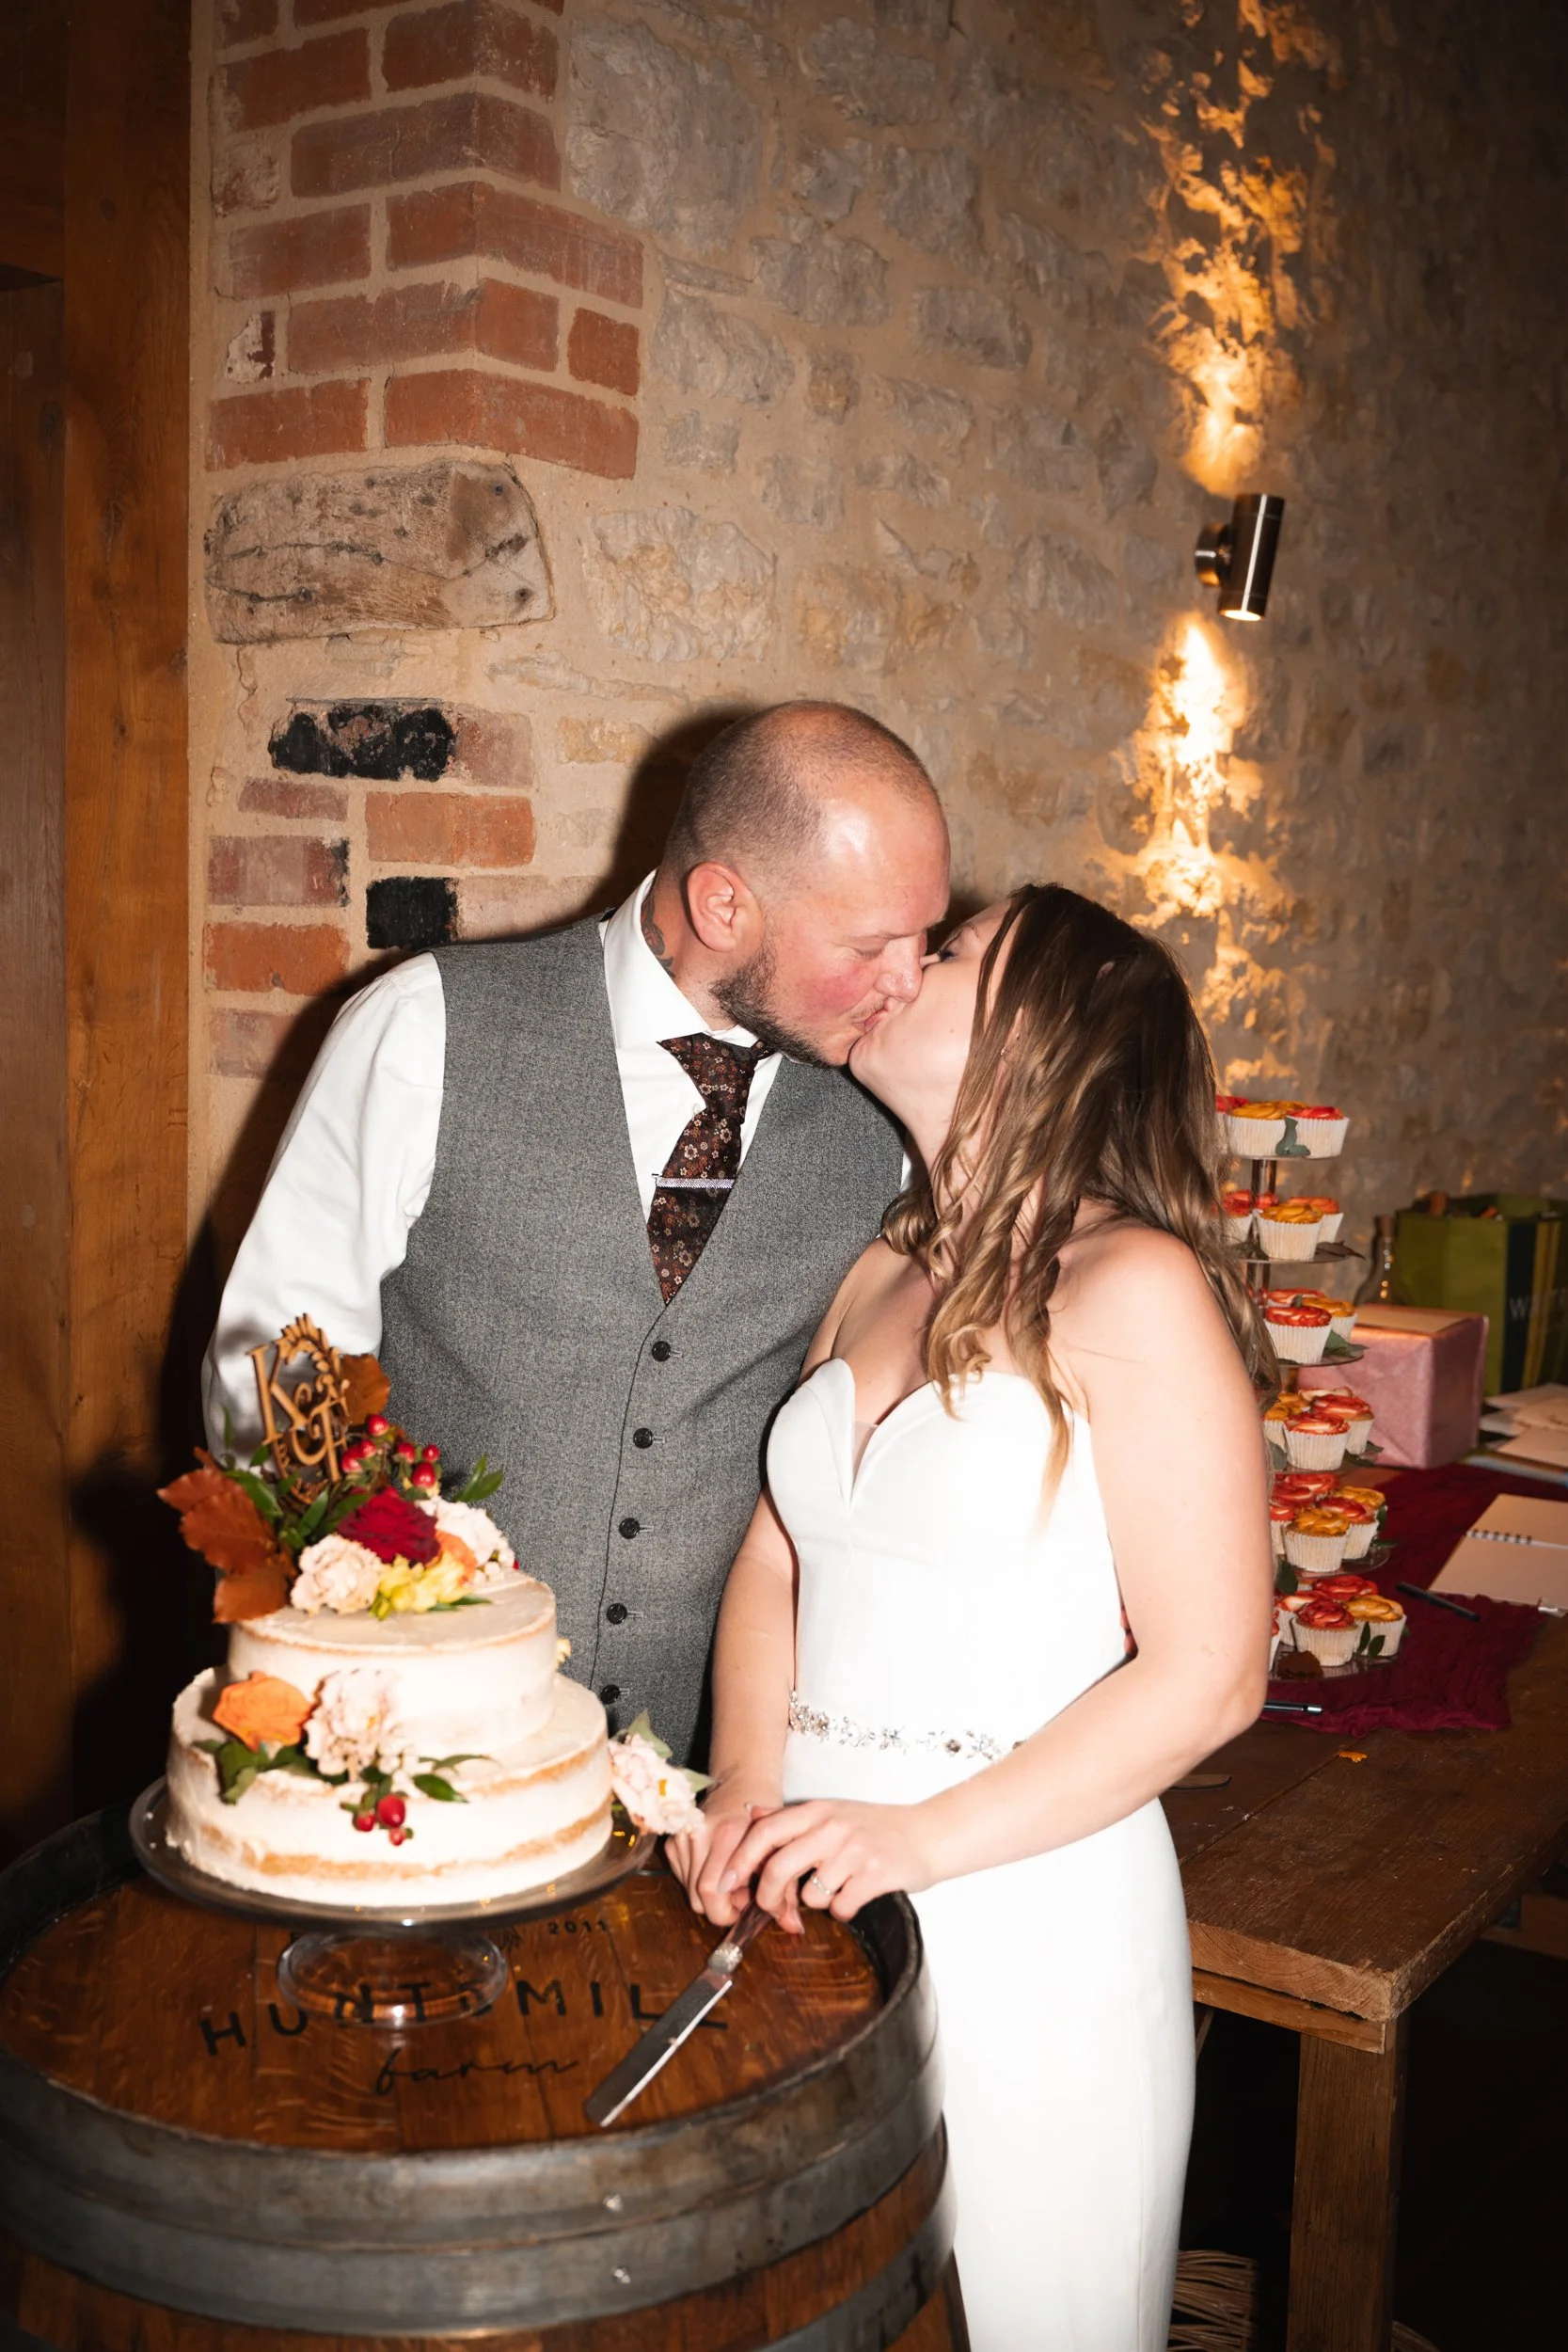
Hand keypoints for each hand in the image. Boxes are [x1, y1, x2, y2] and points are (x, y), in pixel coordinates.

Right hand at [666, 1789, 778, 1926]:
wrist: (742, 1782)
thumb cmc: (764, 1816)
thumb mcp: (779, 1849)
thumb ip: (783, 1887)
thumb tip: (792, 1926)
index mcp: (727, 1832)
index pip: (712, 1891)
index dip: (729, 1912)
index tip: (746, 1909)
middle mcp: (698, 1833)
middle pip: (699, 1898)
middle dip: (721, 1908)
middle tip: (742, 1897)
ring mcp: (682, 1837)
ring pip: (690, 1892)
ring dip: (711, 1896)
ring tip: (733, 1880)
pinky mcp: (672, 1842)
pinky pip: (684, 1880)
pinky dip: (701, 1883)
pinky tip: (718, 1869)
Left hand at [718, 1799, 936, 1932]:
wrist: (930, 1834)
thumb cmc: (877, 1827)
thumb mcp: (833, 1812)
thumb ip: (792, 1818)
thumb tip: (751, 1813)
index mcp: (817, 1811)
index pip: (765, 1831)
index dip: (740, 1860)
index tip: (725, 1883)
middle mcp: (833, 1827)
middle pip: (779, 1867)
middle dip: (768, 1897)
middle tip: (772, 1909)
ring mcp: (855, 1850)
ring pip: (811, 1894)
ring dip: (818, 1902)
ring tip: (837, 1888)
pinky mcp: (875, 1875)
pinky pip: (841, 1907)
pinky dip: (844, 1909)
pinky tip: (857, 1896)